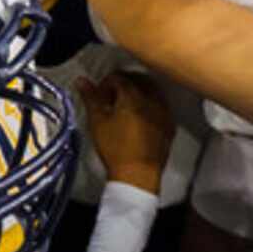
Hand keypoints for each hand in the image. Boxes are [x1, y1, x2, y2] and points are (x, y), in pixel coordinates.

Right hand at [79, 71, 173, 194]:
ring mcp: (164, 113)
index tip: (99, 94)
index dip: (105, 83)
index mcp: (133, 96)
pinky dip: (150, 105)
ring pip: (153, 91)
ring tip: (125, 106)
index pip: (119, 78)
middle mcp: (153, 100)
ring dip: (139, 92)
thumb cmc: (116, 149)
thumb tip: (82, 81)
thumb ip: (91, 98)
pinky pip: (161, 106)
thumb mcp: (98, 121)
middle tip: (111, 97)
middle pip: (139, 80)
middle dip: (124, 83)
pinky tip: (140, 117)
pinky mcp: (170, 126)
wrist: (138, 174)